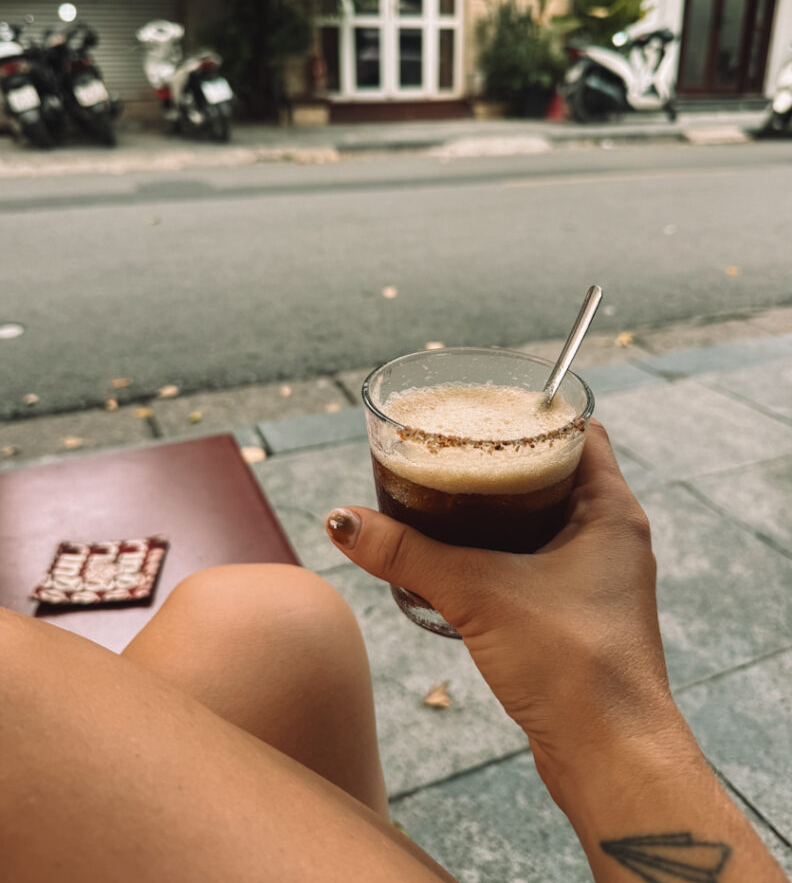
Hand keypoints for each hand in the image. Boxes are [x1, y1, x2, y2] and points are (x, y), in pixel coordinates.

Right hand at [325, 421, 679, 792]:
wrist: (611, 757)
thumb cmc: (570, 665)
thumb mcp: (478, 592)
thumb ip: (407, 553)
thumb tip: (341, 522)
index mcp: (611, 510)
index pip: (579, 431)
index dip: (534, 414)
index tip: (486, 408)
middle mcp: (612, 536)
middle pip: (555, 472)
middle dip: (503, 459)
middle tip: (451, 449)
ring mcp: (598, 577)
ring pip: (545, 520)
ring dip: (500, 508)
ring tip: (445, 497)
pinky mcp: (579, 614)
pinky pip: (539, 561)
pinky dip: (503, 550)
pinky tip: (461, 559)